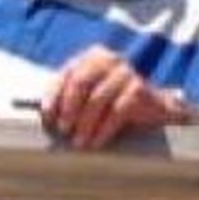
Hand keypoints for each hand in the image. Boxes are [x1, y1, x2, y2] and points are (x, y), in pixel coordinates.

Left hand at [42, 46, 188, 148]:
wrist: (153, 107)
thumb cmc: (114, 102)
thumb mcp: (91, 94)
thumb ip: (69, 96)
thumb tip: (45, 115)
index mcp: (92, 56)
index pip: (67, 74)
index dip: (54, 96)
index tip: (48, 117)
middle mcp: (110, 59)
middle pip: (81, 83)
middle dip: (69, 110)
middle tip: (63, 131)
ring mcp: (126, 72)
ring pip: (98, 99)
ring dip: (85, 125)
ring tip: (78, 143)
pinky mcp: (139, 89)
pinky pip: (116, 112)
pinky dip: (103, 130)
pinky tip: (96, 142)